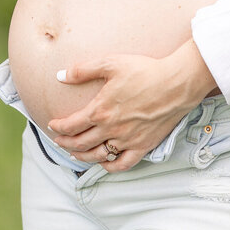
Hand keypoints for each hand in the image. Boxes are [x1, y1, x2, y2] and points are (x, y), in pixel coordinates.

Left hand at [47, 39, 217, 170]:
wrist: (177, 83)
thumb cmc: (146, 70)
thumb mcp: (110, 63)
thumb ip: (82, 70)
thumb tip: (60, 76)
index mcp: (100, 110)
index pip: (71, 125)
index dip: (58, 127)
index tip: (52, 125)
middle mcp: (111, 129)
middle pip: (80, 143)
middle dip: (65, 143)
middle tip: (58, 140)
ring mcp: (127, 140)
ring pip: (98, 156)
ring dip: (82, 156)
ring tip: (75, 153)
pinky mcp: (143, 146)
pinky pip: (122, 164)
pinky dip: (110, 167)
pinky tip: (104, 163)